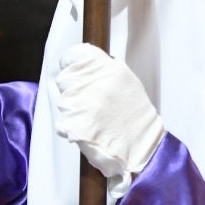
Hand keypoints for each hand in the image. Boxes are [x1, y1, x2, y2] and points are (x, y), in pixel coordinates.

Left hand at [53, 44, 163, 186]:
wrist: (142, 148)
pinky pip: (62, 121)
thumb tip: (79, 65)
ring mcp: (84, 104)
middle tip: (89, 103)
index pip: (75, 55)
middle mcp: (96, 84)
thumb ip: (102, 70)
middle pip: (65, 78)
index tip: (73, 72)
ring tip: (93, 118)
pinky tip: (88, 130)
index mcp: (111, 70)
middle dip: (72, 90)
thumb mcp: (126, 82)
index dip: (70, 64)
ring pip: (62, 101)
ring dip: (72, 111)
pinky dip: (71, 127)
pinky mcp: (75, 124)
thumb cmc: (134, 117)